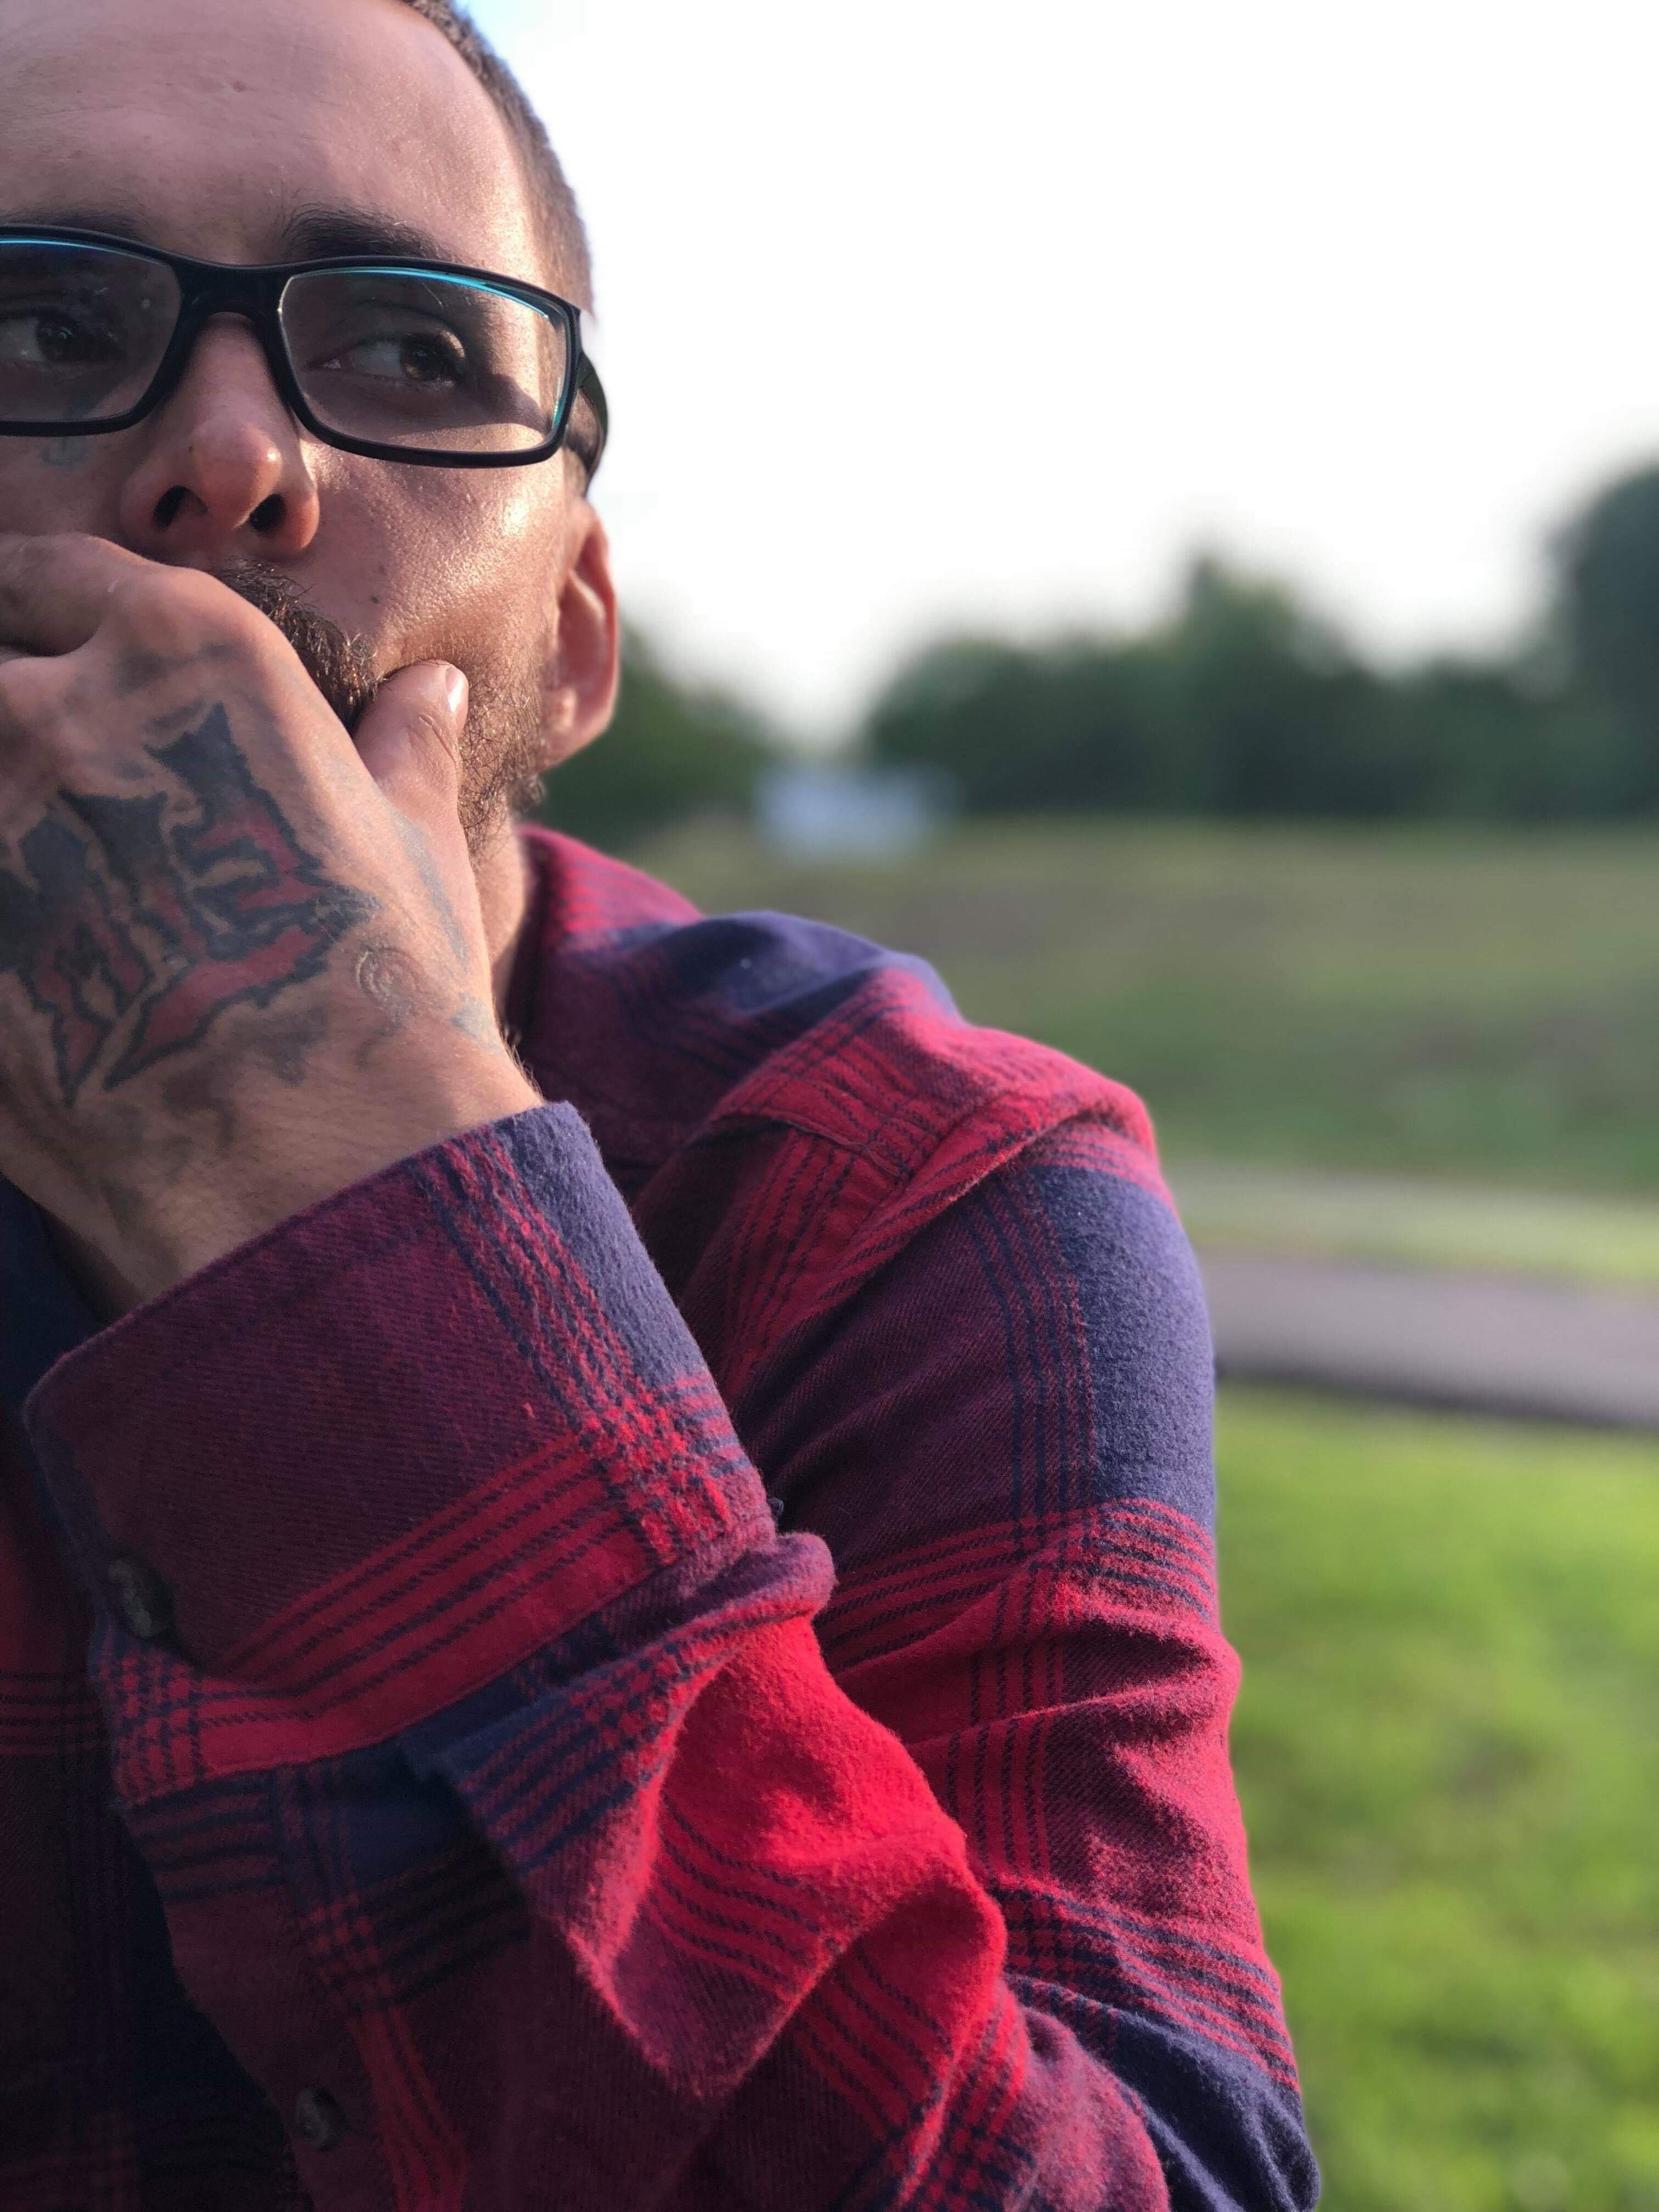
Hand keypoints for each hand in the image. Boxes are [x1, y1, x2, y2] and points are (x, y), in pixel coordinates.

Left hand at [0, 535, 539, 1306]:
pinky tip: (19, 943)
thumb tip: (430, 690)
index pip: (58, 573)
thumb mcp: (414, 851)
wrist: (317, 1159)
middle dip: (3, 700)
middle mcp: (61, 710)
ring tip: (33, 856)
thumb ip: (403, 752)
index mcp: (189, 652)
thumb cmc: (385, 992)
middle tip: (32, 770)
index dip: (45, 604)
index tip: (38, 636)